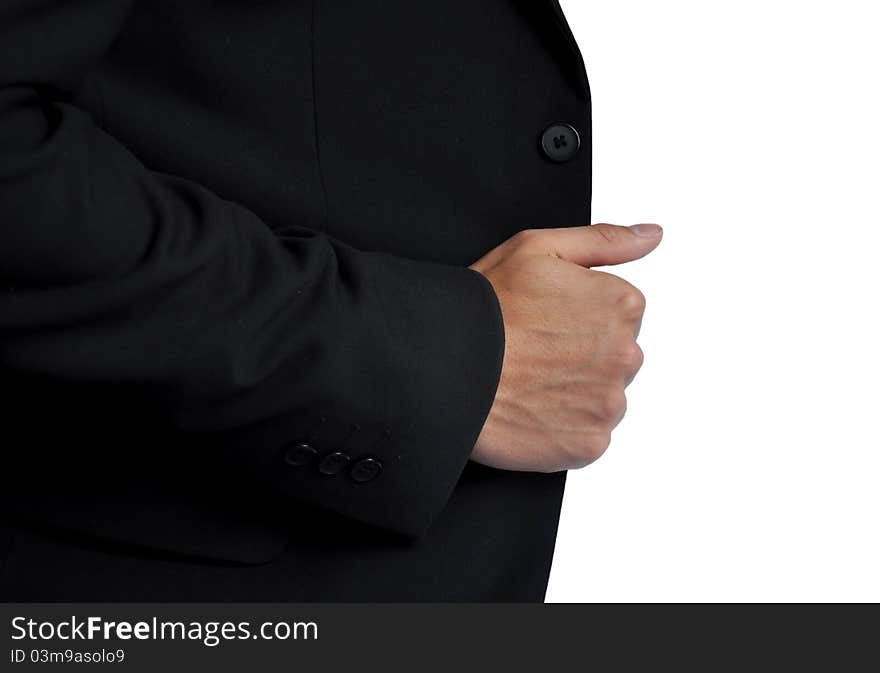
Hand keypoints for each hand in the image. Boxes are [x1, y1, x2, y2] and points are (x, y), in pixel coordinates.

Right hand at [469, 223, 662, 471]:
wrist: (444, 367)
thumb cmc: (484, 308)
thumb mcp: (539, 249)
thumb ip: (605, 241)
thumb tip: (652, 235)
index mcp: (621, 305)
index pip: (618, 314)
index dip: (576, 315)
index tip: (544, 321)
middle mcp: (626, 355)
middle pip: (613, 356)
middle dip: (579, 355)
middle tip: (532, 352)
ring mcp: (609, 404)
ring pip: (600, 397)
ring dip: (571, 393)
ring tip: (527, 382)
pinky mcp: (590, 445)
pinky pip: (586, 436)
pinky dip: (561, 428)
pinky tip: (530, 409)